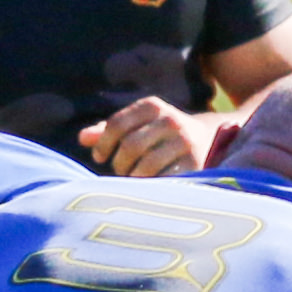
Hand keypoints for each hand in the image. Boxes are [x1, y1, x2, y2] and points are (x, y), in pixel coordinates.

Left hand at [76, 96, 215, 176]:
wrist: (209, 139)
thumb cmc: (159, 134)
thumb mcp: (137, 125)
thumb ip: (108, 130)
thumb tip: (82, 138)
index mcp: (151, 106)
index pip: (117, 124)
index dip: (103, 143)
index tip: (100, 157)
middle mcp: (170, 120)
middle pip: (130, 146)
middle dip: (119, 163)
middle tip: (120, 171)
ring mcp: (185, 142)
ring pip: (146, 165)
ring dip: (134, 177)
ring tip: (135, 178)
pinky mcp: (196, 163)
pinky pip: (165, 179)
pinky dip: (152, 185)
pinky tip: (151, 185)